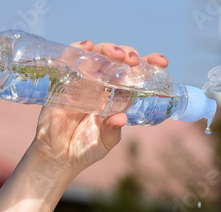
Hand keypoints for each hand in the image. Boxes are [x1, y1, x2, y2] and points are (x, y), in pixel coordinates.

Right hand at [27, 41, 168, 175]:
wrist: (58, 157)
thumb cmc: (85, 149)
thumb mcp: (105, 142)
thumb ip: (113, 131)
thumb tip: (121, 118)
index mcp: (117, 96)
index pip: (135, 74)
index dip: (149, 64)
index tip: (162, 62)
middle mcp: (102, 85)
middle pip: (117, 59)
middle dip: (128, 54)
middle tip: (134, 61)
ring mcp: (83, 81)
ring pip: (97, 54)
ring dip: (108, 50)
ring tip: (117, 56)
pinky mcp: (63, 82)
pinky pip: (70, 59)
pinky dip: (78, 48)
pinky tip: (88, 46)